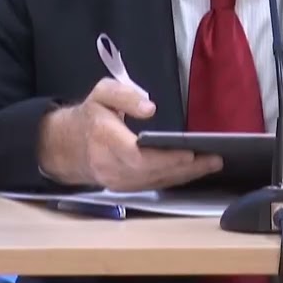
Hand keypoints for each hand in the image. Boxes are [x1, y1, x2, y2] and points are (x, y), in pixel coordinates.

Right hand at [37, 78, 222, 191]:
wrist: (67, 146)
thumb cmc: (91, 116)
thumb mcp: (102, 93)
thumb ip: (125, 95)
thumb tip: (149, 108)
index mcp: (103, 139)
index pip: (137, 155)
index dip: (165, 157)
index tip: (189, 152)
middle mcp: (110, 165)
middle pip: (152, 172)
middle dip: (185, 167)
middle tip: (214, 158)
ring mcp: (117, 181)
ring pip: (156, 181)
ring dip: (186, 175)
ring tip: (212, 163)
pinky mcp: (124, 188)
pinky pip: (153, 185)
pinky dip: (175, 179)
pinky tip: (193, 171)